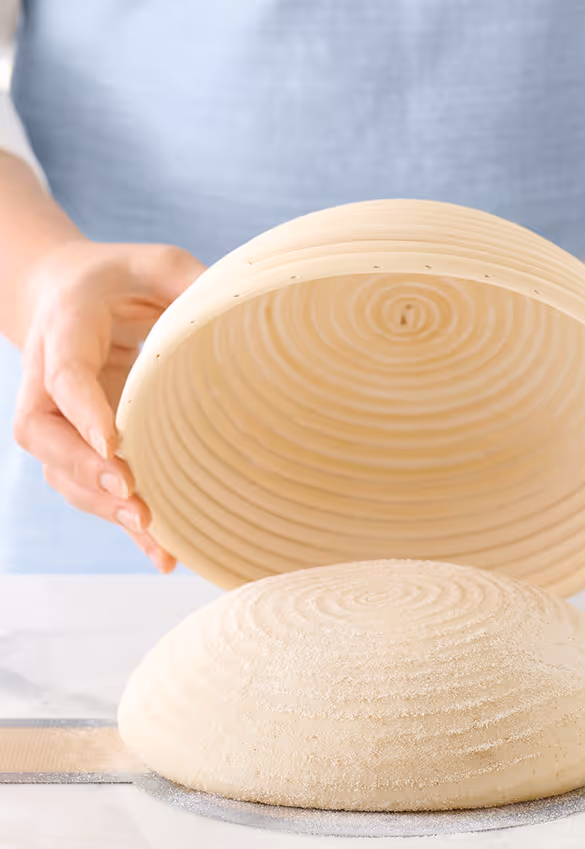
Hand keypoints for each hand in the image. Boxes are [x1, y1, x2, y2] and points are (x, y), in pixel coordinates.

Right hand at [13, 241, 204, 570]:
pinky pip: (90, 489)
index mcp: (66, 326)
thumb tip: (243, 313)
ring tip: (157, 537)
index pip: (64, 373)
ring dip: (106, 507)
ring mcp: (58, 418)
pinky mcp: (78, 446)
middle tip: (131, 494)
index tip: (113, 445)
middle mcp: (48, 378)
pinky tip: (164, 553)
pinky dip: (122, 522)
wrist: (68, 297)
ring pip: (63, 473)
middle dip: (84, 470)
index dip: (84, 411)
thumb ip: (192, 282)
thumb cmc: (121, 279)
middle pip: (45, 434)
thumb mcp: (158, 263)